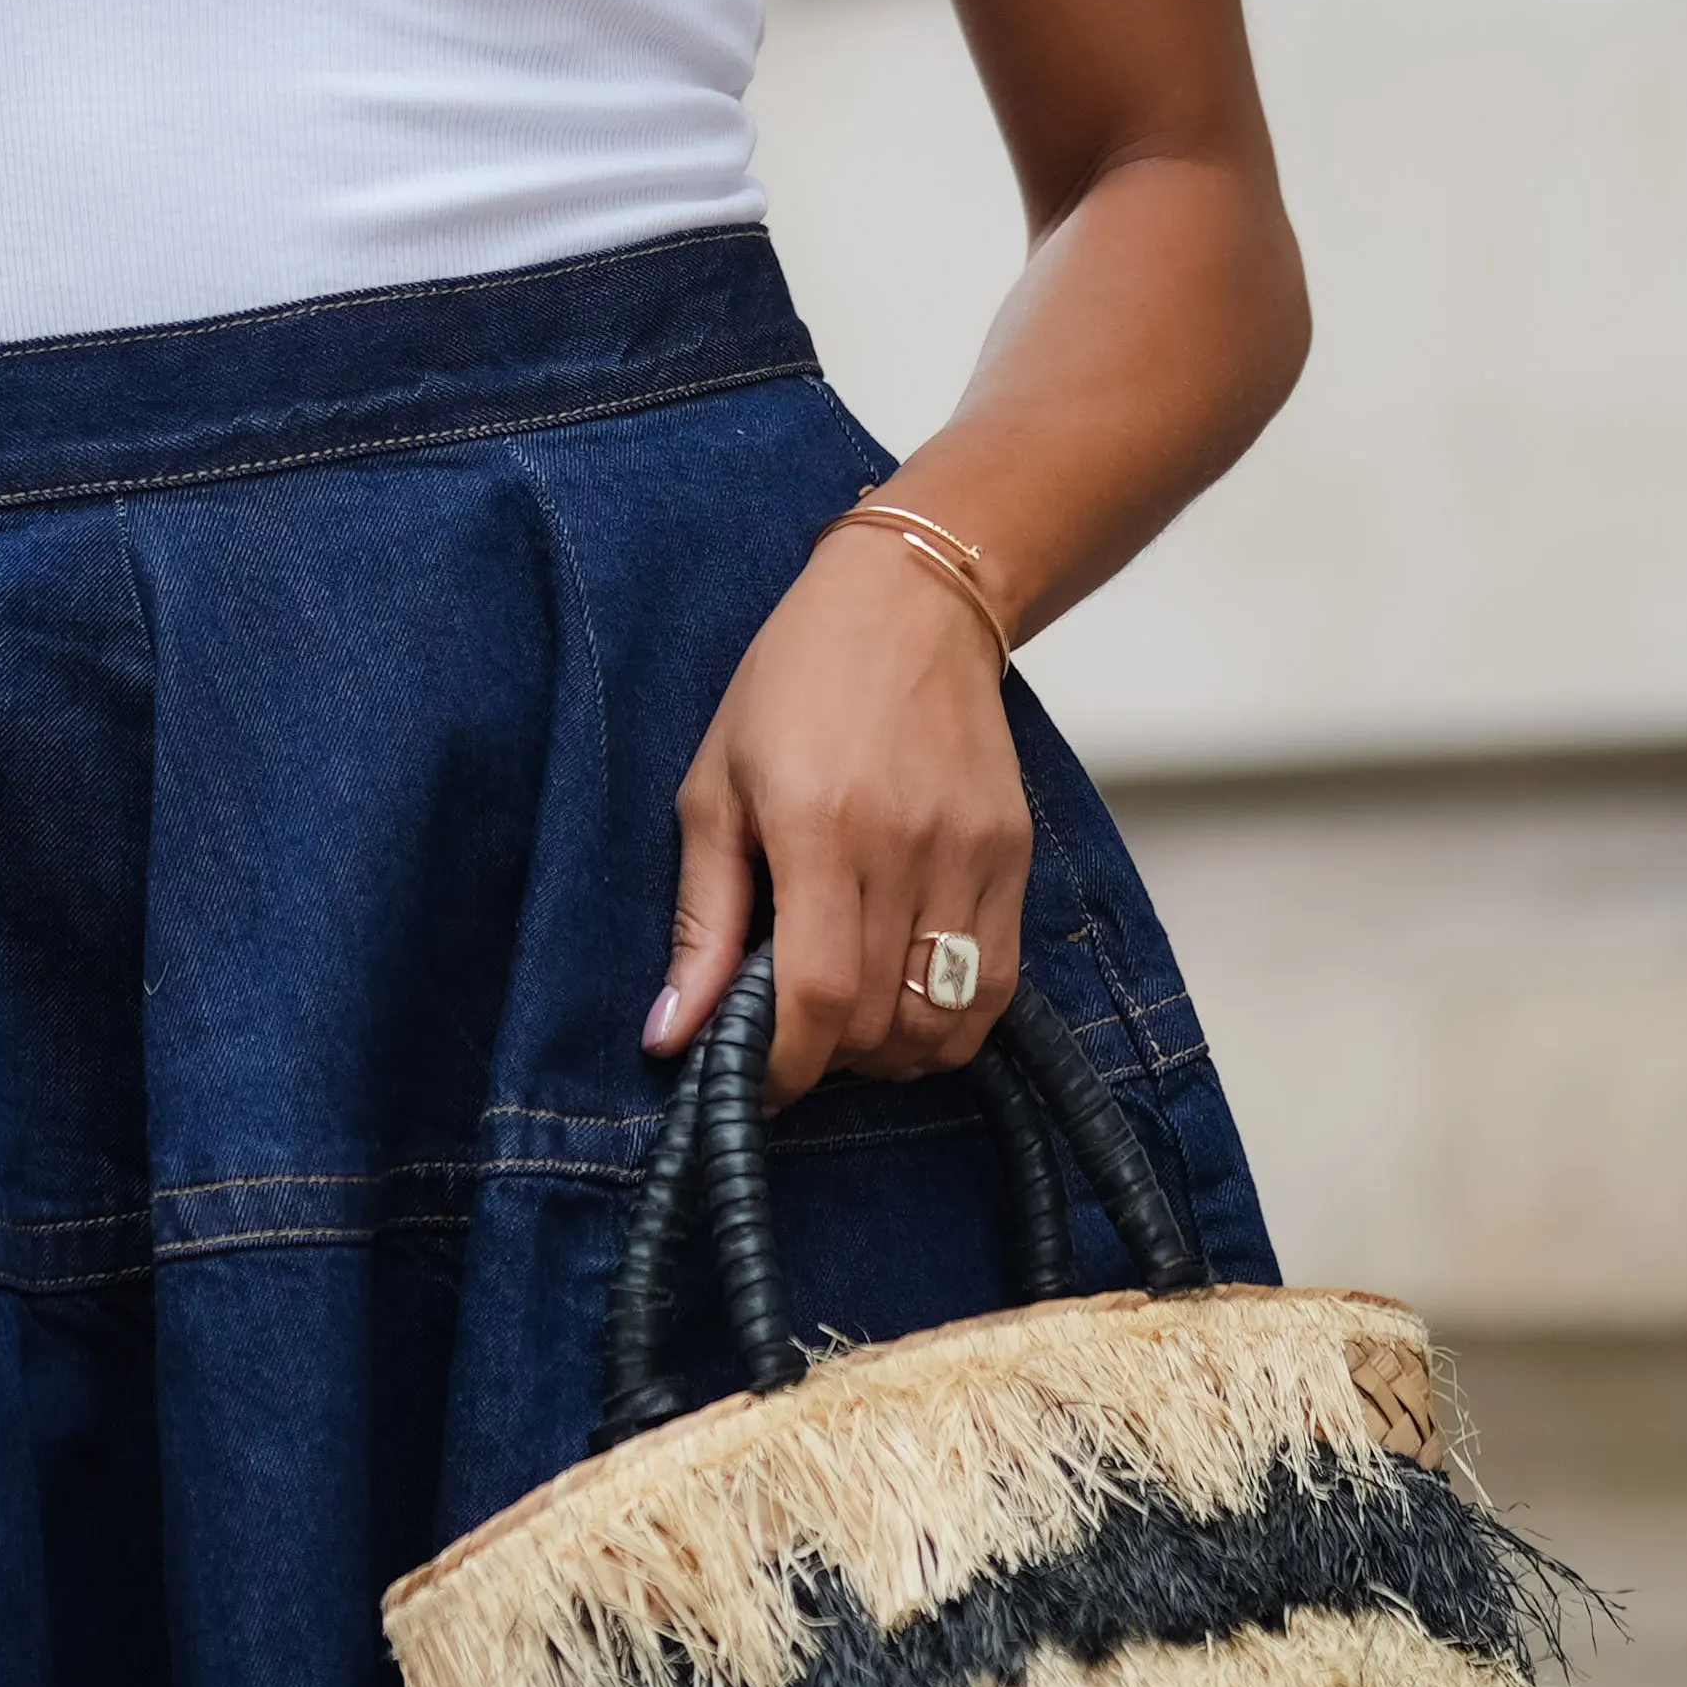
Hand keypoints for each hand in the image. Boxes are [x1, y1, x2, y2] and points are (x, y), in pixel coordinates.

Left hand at [653, 514, 1034, 1096]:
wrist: (910, 603)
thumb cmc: (793, 685)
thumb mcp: (713, 789)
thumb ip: (701, 922)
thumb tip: (671, 1036)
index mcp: (818, 827)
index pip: (817, 996)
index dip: (786, 1067)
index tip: (757, 1083)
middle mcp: (905, 845)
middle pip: (880, 1021)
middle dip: (830, 1060)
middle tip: (794, 1040)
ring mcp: (971, 852)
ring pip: (946, 1018)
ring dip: (893, 1054)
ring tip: (850, 1030)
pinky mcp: (1015, 854)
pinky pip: (998, 984)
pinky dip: (952, 1023)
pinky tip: (908, 1006)